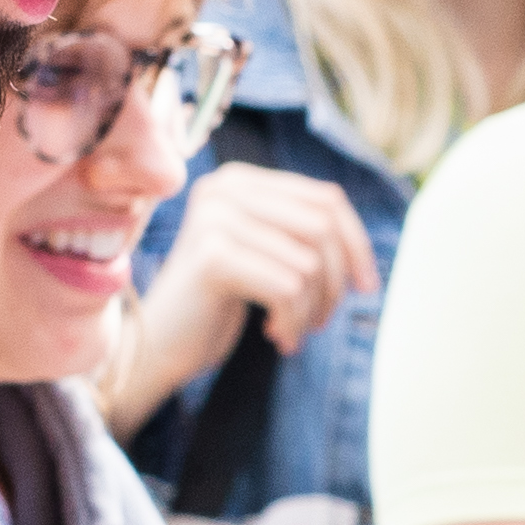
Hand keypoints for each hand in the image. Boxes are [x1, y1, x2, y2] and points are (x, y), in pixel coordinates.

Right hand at [104, 160, 380, 426]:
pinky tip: (275, 335)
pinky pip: (288, 288)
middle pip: (323, 228)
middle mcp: (226, 189)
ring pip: (308, 263)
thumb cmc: (216, 305)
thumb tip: (363, 250)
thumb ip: (300, 235)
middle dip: (335, 283)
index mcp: (240, 181)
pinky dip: (293, 321)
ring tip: (292, 331)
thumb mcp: (262, 258)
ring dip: (312, 310)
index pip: (326, 199)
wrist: (158, 343)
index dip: (357, 244)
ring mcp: (216, 219)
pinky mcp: (213, 256)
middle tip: (321, 320)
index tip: (366, 287)